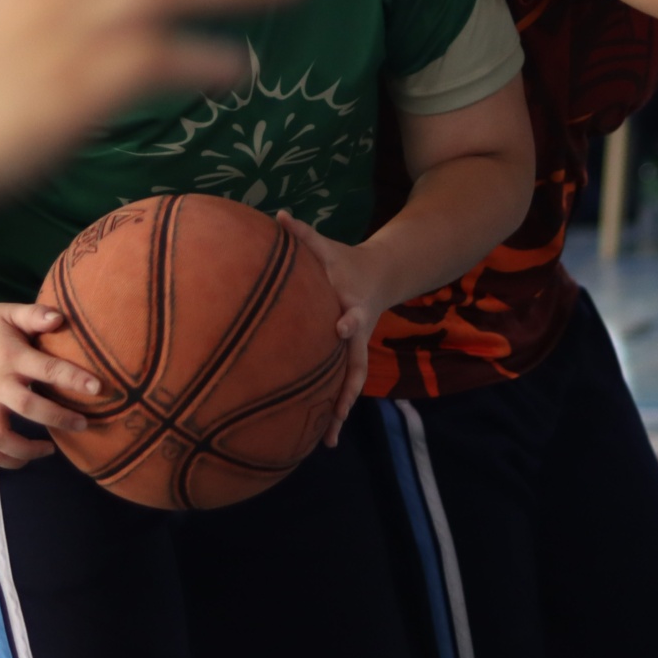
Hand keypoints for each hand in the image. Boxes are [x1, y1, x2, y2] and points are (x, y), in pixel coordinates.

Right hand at [0, 300, 104, 468]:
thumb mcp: (10, 312)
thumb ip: (35, 314)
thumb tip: (61, 317)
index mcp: (10, 356)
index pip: (45, 369)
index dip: (72, 379)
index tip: (98, 388)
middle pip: (27, 407)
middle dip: (58, 418)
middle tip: (84, 424)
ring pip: (1, 437)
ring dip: (28, 450)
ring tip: (52, 448)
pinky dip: (7, 460)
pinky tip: (28, 457)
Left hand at [277, 212, 386, 447]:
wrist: (380, 275)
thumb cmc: (343, 260)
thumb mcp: (326, 246)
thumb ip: (303, 234)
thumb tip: (278, 216)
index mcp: (353, 304)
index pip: (354, 314)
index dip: (350, 321)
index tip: (341, 328)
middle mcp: (357, 332)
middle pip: (356, 364)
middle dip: (347, 387)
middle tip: (338, 409)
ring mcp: (355, 349)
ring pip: (350, 385)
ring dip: (339, 412)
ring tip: (326, 441)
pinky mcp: (349, 360)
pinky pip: (341, 388)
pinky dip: (333, 412)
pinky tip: (321, 439)